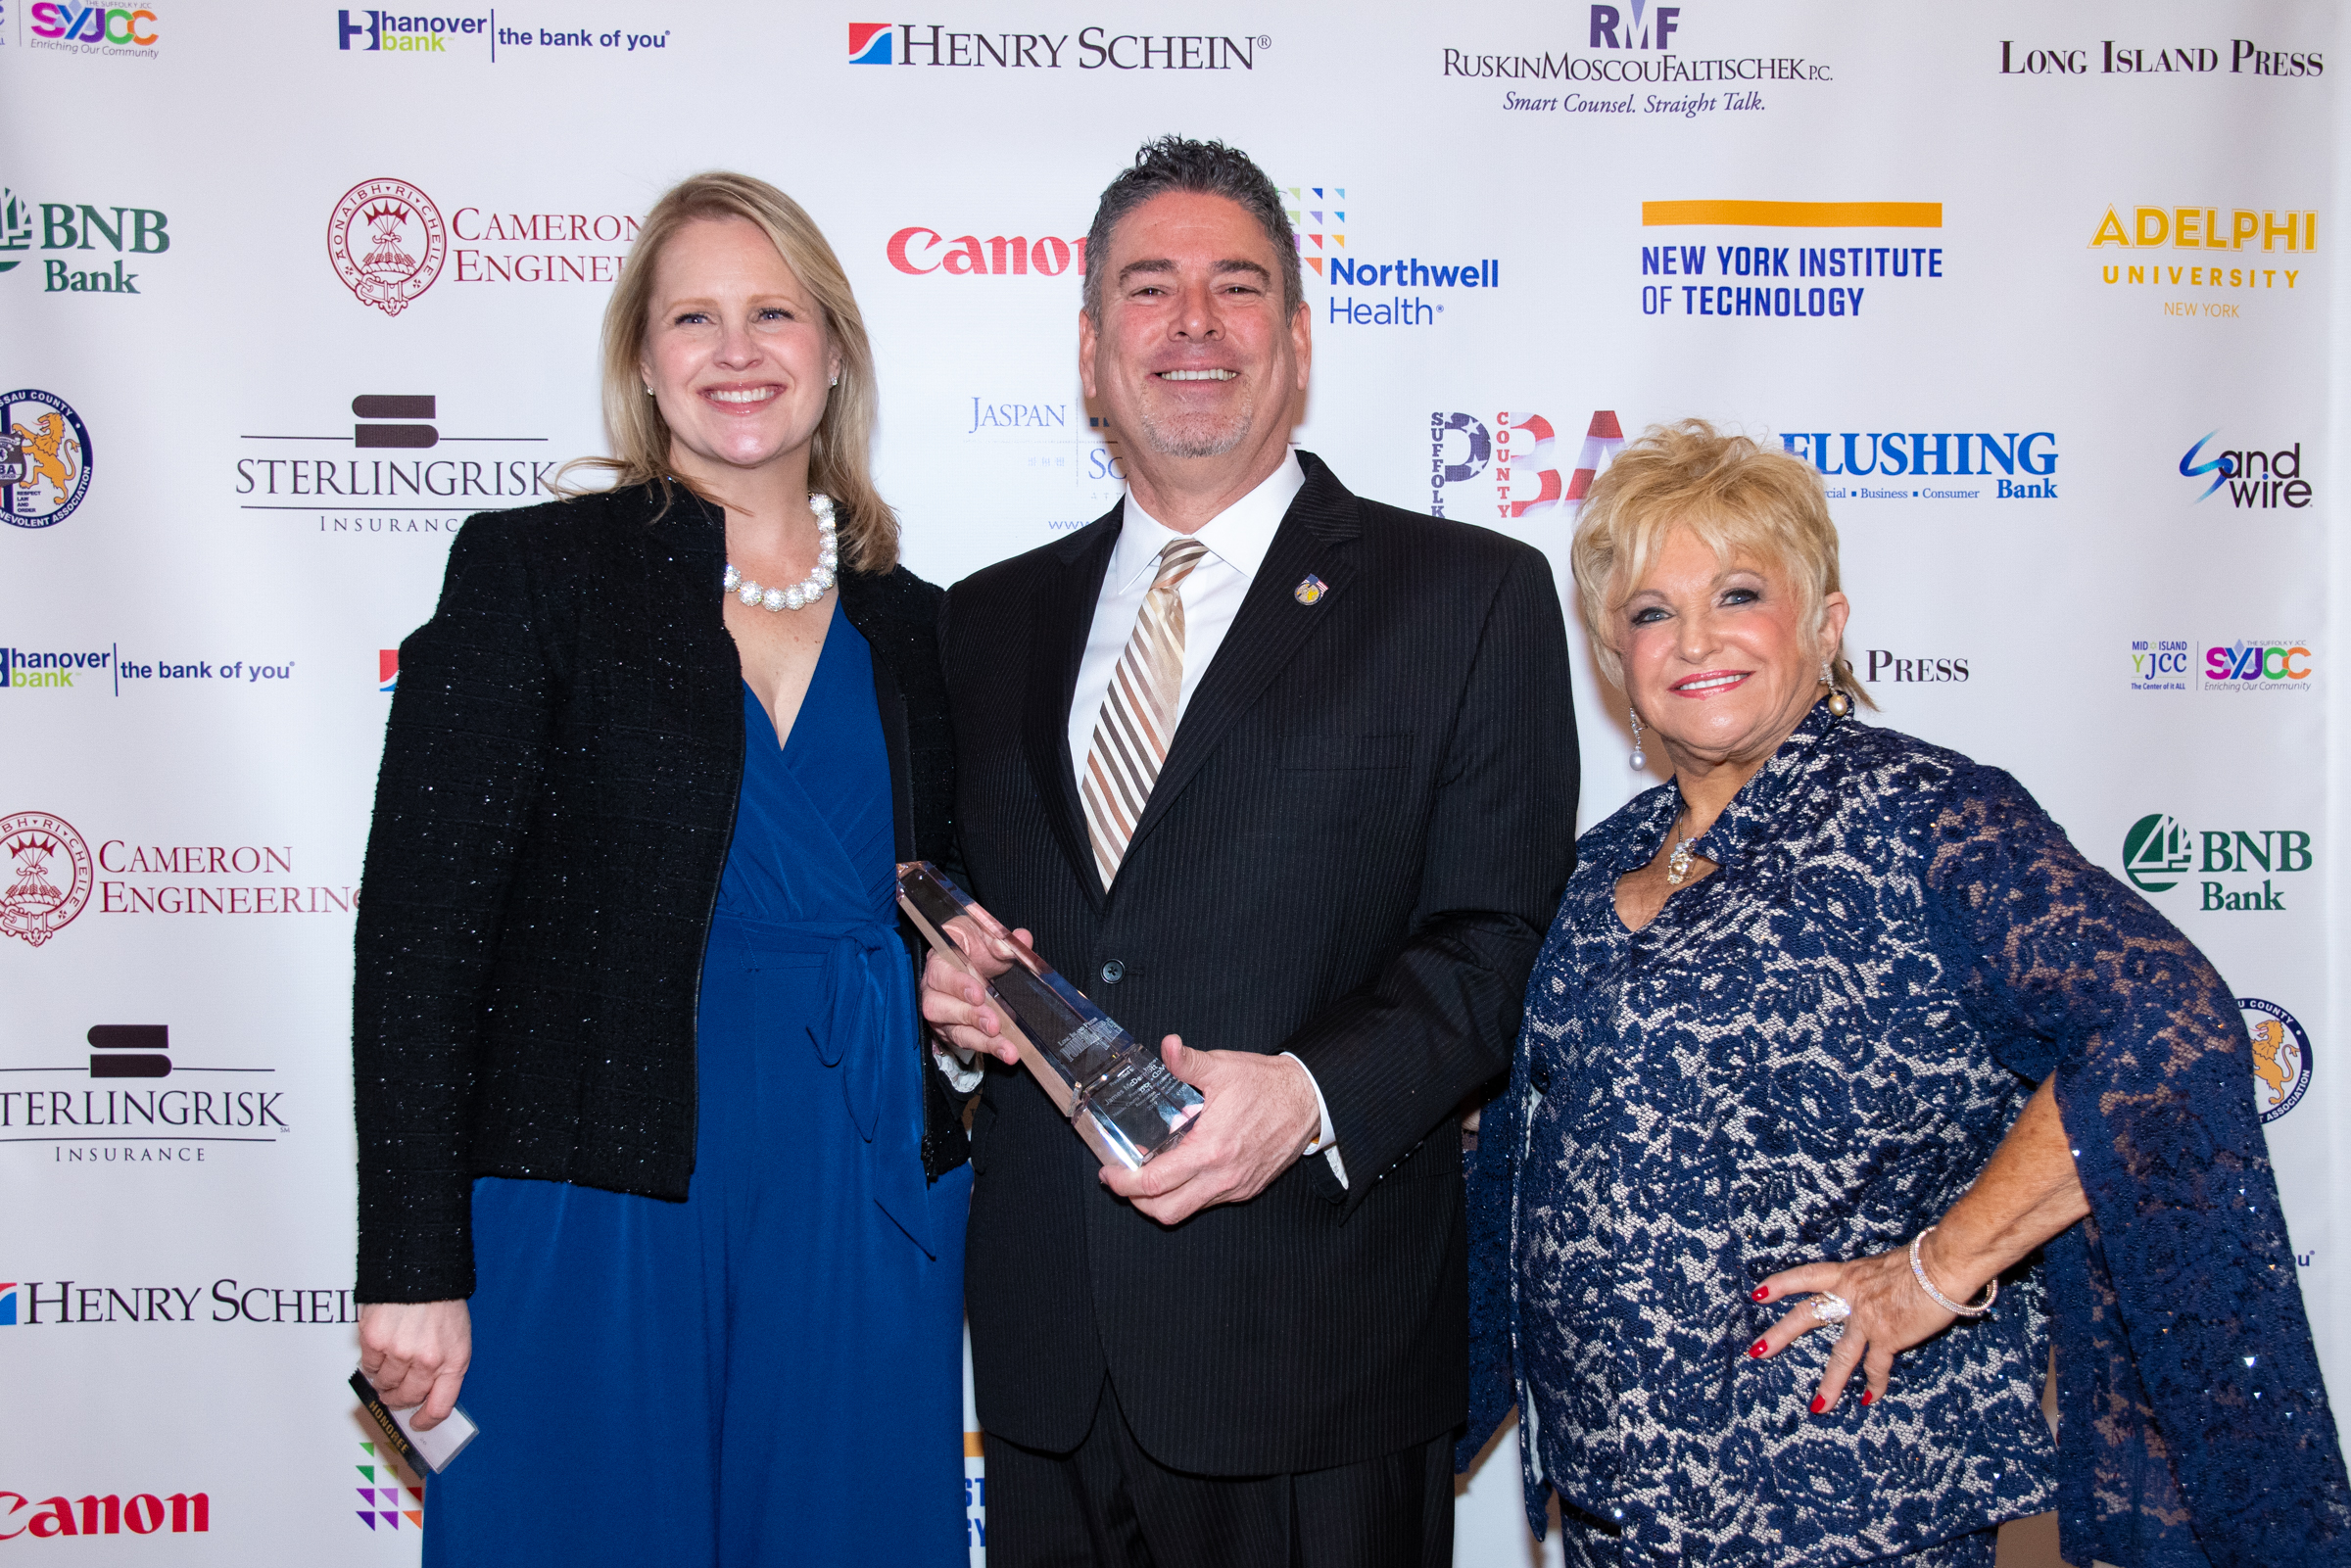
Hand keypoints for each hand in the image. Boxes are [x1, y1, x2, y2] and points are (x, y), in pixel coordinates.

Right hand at [358, 1299, 472, 1429]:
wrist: (422, 1267)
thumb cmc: (442, 1298)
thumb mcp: (457, 1335)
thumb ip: (444, 1364)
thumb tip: (425, 1391)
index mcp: (454, 1360)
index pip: (440, 1407)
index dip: (425, 1420)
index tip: (417, 1422)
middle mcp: (428, 1360)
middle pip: (407, 1398)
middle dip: (399, 1398)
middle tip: (394, 1392)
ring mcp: (400, 1353)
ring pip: (385, 1383)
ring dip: (385, 1379)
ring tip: (390, 1362)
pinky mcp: (376, 1342)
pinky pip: (369, 1365)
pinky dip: (373, 1361)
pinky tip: (381, 1347)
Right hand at [916, 911, 1035, 1066]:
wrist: (974, 958)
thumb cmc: (975, 943)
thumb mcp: (987, 932)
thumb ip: (1003, 937)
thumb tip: (1022, 939)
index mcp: (940, 959)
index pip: (940, 973)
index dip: (957, 984)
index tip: (979, 994)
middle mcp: (933, 988)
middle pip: (940, 1007)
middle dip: (969, 1017)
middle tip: (994, 1024)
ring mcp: (942, 1012)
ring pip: (954, 1031)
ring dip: (982, 1041)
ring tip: (1007, 1049)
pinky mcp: (953, 1030)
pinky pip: (967, 1043)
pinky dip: (988, 1049)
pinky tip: (1007, 1052)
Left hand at [1097, 1037, 1319, 1224]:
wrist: (1308, 1100)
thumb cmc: (1266, 1085)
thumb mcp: (1224, 1067)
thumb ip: (1189, 1061)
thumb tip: (1167, 1045)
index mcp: (1210, 1150)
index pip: (1156, 1182)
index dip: (1125, 1182)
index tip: (1109, 1172)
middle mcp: (1222, 1177)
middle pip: (1166, 1211)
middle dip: (1137, 1201)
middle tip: (1121, 1179)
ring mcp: (1235, 1187)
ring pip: (1187, 1211)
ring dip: (1160, 1201)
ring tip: (1146, 1178)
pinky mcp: (1246, 1189)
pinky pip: (1208, 1202)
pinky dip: (1187, 1194)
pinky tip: (1180, 1171)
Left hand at [1749, 1238, 1972, 1413]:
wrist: (1944, 1265)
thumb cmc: (1926, 1259)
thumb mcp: (1888, 1264)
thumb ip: (1875, 1281)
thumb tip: (1878, 1289)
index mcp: (1849, 1273)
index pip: (1805, 1277)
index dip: (1780, 1285)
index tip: (1758, 1294)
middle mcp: (1851, 1295)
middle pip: (1806, 1316)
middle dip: (1780, 1335)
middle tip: (1756, 1352)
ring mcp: (1867, 1318)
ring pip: (1840, 1356)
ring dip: (1830, 1384)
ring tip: (1817, 1406)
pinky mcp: (1889, 1336)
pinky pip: (1877, 1367)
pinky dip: (1874, 1385)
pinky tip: (1868, 1399)